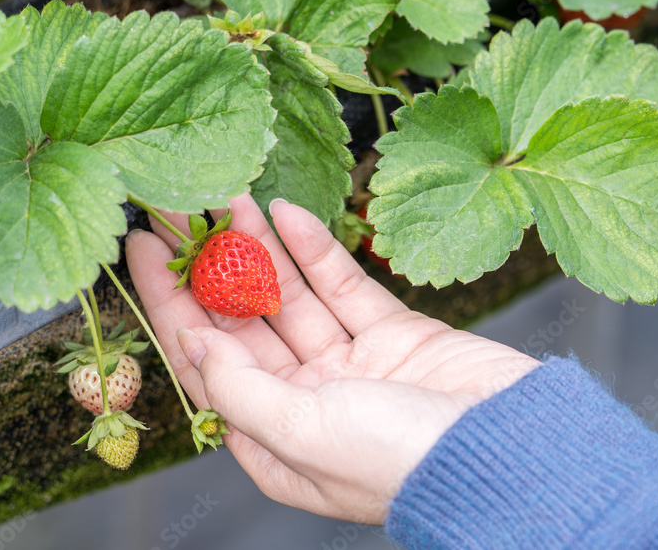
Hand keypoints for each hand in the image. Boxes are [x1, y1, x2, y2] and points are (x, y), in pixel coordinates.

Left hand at [125, 195, 539, 524]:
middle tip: (176, 206)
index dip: (167, 302)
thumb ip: (240, 386)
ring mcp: (349, 366)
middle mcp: (304, 401)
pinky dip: (316, 250)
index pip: (204, 361)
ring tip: (228, 195)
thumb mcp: (304, 431)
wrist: (516, 452)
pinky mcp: (393, 334)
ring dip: (258, 247)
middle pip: (241, 321)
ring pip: (289, 296)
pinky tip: (287, 212)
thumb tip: (192, 341)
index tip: (142, 248)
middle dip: (207, 264)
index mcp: (273, 439)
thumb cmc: (405, 462)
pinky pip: (342, 286)